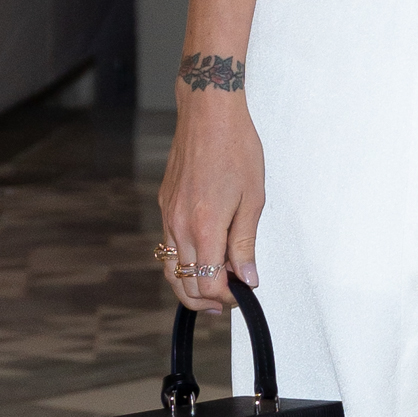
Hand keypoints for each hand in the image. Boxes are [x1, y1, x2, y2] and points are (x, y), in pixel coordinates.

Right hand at [157, 84, 264, 313]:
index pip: (208, 282)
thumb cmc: (235, 149)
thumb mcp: (252, 199)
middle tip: (230, 302)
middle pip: (184, 282)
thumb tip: (247, 277)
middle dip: (207, 300)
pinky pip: (167, 247)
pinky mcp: (165, 206)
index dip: (227, 297)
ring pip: (170, 268)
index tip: (243, 295)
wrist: (207, 114)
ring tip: (214, 292)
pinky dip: (181, 264)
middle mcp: (179, 225)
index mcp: (204, 226)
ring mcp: (168, 216)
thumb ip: (245, 243)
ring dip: (190, 286)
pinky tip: (201, 262)